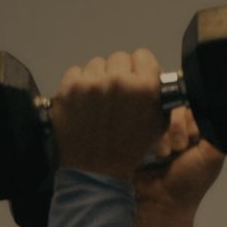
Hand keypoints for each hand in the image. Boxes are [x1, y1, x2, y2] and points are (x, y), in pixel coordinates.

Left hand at [51, 49, 169, 183]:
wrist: (96, 170)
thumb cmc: (128, 150)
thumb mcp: (157, 124)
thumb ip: (157, 95)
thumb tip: (151, 75)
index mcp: (145, 88)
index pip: (143, 56)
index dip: (140, 69)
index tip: (136, 79)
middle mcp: (118, 81)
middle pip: (119, 58)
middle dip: (119, 74)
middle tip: (116, 95)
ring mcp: (91, 83)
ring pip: (96, 64)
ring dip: (98, 79)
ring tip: (98, 102)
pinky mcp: (69, 88)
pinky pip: (76, 73)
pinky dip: (79, 85)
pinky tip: (84, 104)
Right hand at [132, 105, 224, 226]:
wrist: (160, 202)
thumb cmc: (189, 183)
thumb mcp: (212, 156)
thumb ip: (217, 131)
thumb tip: (218, 111)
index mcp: (199, 130)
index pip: (196, 105)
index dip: (194, 120)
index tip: (195, 138)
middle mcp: (179, 127)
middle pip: (178, 107)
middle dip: (179, 128)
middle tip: (180, 150)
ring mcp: (160, 130)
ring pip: (162, 113)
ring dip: (166, 135)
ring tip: (166, 155)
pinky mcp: (143, 134)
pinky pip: (146, 122)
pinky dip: (154, 137)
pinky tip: (157, 154)